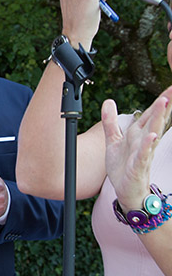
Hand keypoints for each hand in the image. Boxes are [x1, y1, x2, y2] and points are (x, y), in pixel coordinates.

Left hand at [102, 86, 171, 209]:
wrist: (126, 190)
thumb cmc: (123, 166)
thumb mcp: (113, 140)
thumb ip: (110, 121)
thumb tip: (109, 101)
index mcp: (138, 134)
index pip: (150, 114)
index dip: (159, 100)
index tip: (171, 85)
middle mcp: (143, 141)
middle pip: (155, 119)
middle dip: (163, 104)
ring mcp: (143, 152)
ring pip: (152, 132)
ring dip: (158, 118)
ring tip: (164, 103)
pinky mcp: (138, 166)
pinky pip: (144, 154)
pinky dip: (148, 145)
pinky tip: (153, 136)